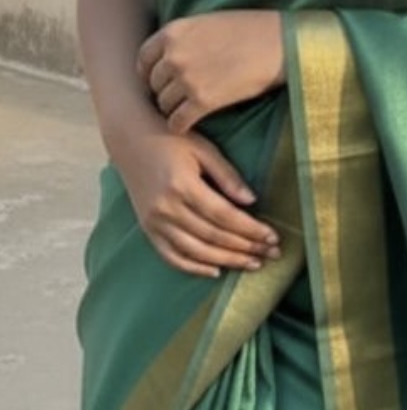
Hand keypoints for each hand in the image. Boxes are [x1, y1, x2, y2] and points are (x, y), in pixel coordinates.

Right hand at [113, 125, 281, 278]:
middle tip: (272, 254)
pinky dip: (194, 268)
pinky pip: (172, 256)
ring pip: (196, 251)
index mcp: (182, 185)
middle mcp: (166, 208)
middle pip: (213, 236)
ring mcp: (154, 222)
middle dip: (246, 248)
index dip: (251, 229)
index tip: (273, 237)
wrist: (130, 139)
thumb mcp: (203, 149)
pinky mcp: (147, 229)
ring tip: (253, 264)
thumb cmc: (171, 139)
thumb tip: (252, 201)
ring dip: (227, 261)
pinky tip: (216, 271)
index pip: (224, 216)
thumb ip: (227, 175)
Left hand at [137, 11, 284, 135]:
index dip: (148, 73)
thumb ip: (184, 37)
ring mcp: (186, 79)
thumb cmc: (250, 30)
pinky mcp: (202, 101)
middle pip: (154, 83)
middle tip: (173, 99)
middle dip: (162, 92)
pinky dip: (180, 126)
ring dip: (171, 110)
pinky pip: (177, 121)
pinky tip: (187, 125)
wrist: (278, 44)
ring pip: (164, 104)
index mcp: (173, 32)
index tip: (156, 81)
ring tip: (183, 112)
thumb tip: (171, 55)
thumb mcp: (207, 22)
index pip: (143, 58)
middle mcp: (174, 55)